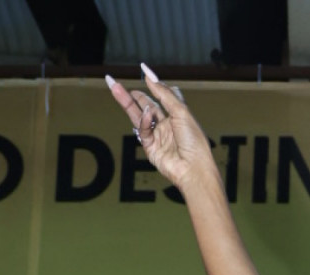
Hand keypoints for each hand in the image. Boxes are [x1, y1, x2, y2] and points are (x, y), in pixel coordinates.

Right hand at [106, 67, 212, 193]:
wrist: (193, 169)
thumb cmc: (194, 141)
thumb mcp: (180, 111)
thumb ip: (163, 93)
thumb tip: (150, 76)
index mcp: (177, 115)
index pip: (162, 96)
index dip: (153, 84)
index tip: (143, 70)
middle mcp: (166, 125)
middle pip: (145, 106)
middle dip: (132, 95)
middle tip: (115, 83)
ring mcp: (158, 137)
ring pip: (139, 116)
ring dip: (127, 102)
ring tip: (115, 88)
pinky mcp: (151, 148)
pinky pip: (143, 130)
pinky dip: (144, 121)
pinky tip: (147, 115)